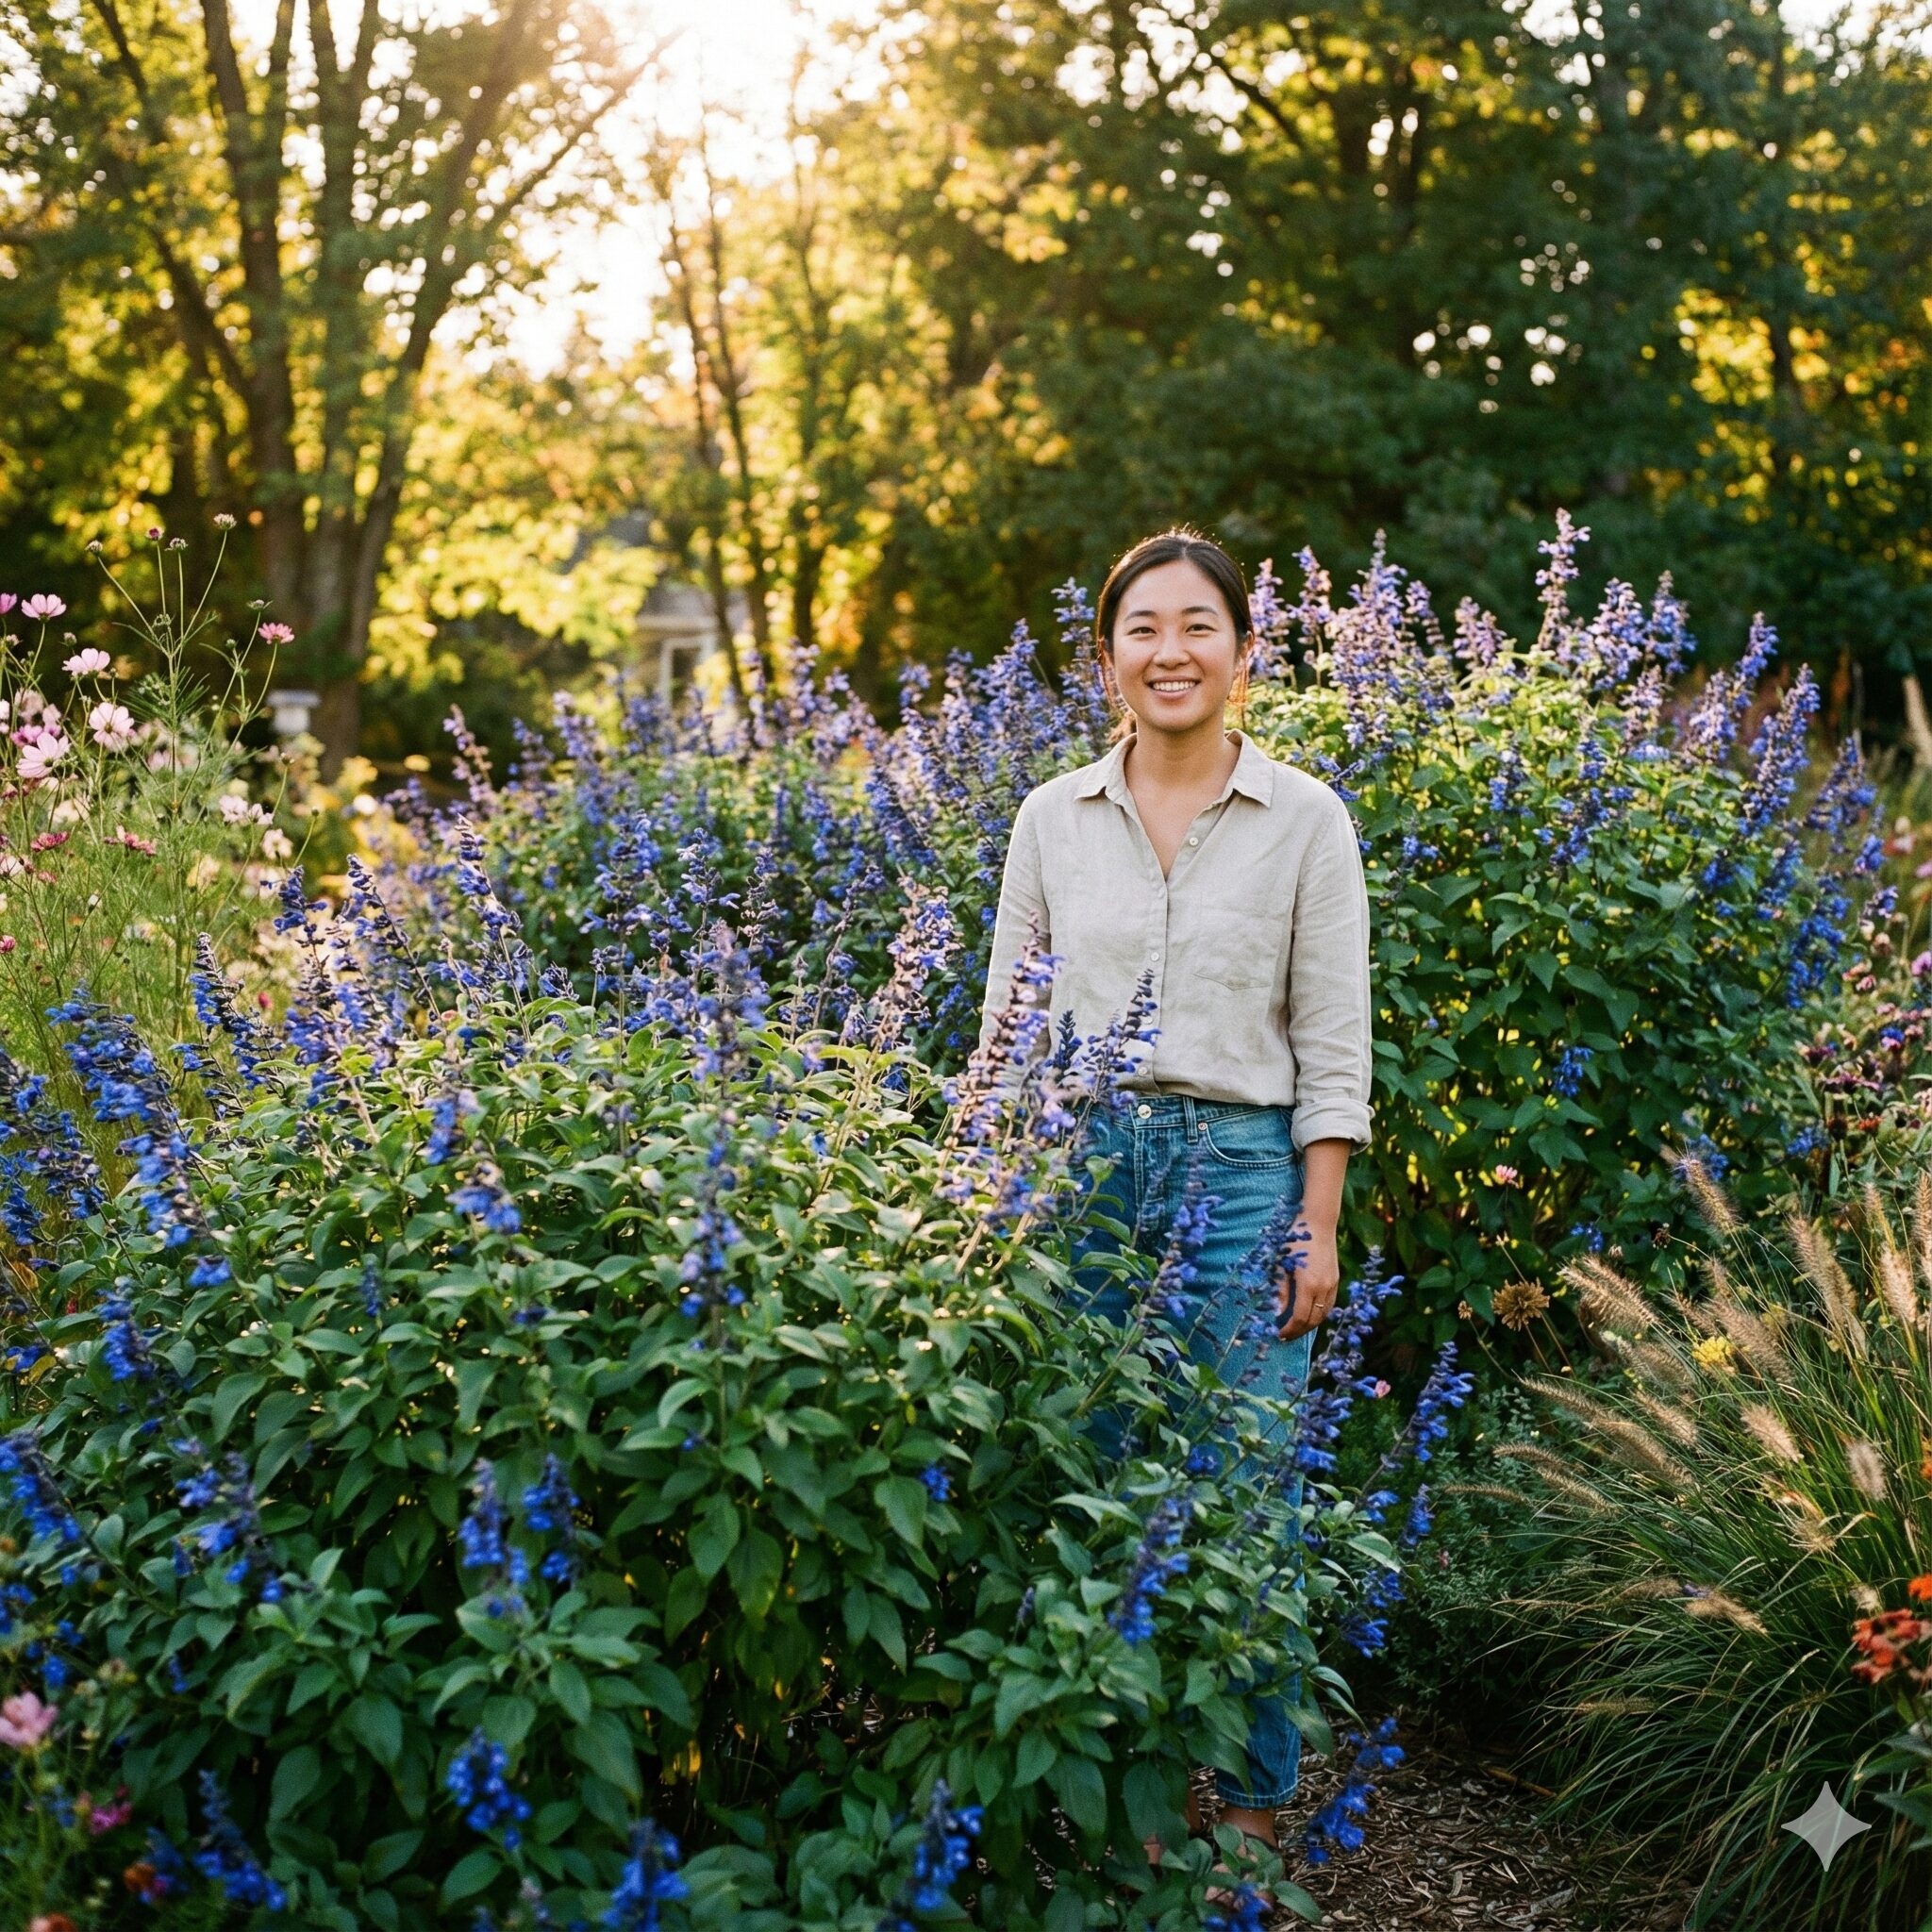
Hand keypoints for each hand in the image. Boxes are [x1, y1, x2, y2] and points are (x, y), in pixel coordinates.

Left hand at [1276, 1215, 1339, 1340]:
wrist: (1318, 1224)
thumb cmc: (1294, 1241)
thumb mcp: (1281, 1265)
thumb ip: (1280, 1291)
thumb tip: (1277, 1312)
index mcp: (1308, 1285)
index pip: (1300, 1317)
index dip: (1289, 1329)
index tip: (1278, 1334)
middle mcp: (1324, 1288)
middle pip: (1313, 1320)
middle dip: (1299, 1331)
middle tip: (1286, 1336)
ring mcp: (1332, 1285)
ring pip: (1324, 1315)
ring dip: (1310, 1325)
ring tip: (1296, 1328)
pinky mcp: (1336, 1280)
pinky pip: (1329, 1305)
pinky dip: (1319, 1314)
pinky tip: (1308, 1314)